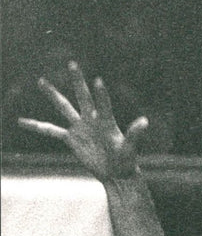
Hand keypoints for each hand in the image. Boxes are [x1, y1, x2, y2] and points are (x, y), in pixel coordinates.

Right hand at [18, 62, 148, 180]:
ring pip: (63, 107)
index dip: (101, 94)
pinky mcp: (71, 139)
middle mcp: (91, 119)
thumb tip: (145, 121)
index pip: (102, 104)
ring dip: (52, 94)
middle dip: (77, 81)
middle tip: (72, 63)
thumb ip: (135, 134)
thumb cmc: (126, 161)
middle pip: (82, 96)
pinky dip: (37, 127)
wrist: (117, 173)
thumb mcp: (130, 148)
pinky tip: (22, 121)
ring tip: (40, 81)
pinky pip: (51, 131)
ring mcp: (80, 127)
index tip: (97, 80)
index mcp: (106, 121)